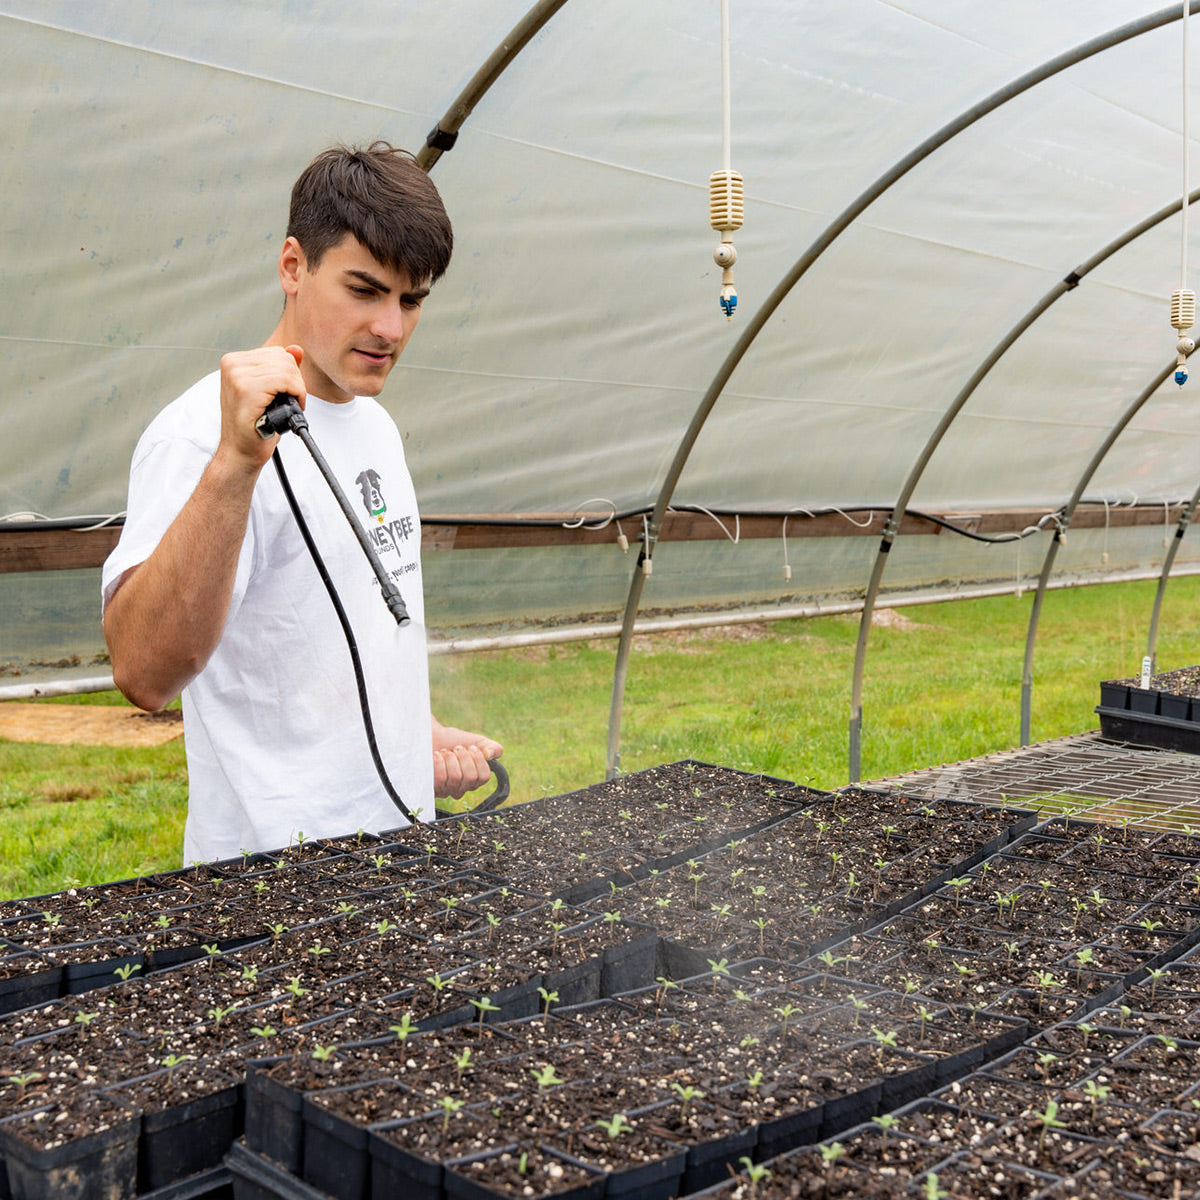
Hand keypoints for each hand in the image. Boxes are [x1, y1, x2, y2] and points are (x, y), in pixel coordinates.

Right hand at [217, 344, 306, 468]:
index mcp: (235, 361)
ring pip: (287, 369)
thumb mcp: (269, 391)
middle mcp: (233, 364)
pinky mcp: (246, 388)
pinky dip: (296, 394)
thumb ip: (282, 368)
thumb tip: (296, 349)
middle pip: (284, 358)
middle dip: (295, 382)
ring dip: (296, 390)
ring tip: (285, 407)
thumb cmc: (255, 425)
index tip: (284, 395)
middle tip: (288, 403)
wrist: (241, 451)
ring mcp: (237, 375)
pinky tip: (289, 408)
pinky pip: (285, 380)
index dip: (290, 375)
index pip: (278, 353)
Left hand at [432, 720, 502, 799]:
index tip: (471, 747)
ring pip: (455, 777)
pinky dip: (439, 761)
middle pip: (471, 777)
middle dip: (464, 757)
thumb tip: (491, 754)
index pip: (484, 777)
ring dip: (450, 758)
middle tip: (457, 748)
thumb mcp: (477, 741)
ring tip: (445, 751)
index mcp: (474, 780)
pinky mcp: (432, 788)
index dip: (478, 759)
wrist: (431, 736)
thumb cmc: (453, 741)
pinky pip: (440, 778)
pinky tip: (436, 756)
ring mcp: (446, 791)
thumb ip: (493, 747)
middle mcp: (461, 789)